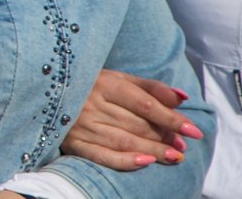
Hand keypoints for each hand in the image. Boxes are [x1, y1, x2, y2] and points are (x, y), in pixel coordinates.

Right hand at [61, 69, 201, 169]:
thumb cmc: (91, 85)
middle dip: (164, 136)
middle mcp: (91, 103)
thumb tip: (183, 98)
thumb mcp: (117, 79)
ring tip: (174, 156)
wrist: (48, 93)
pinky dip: (125, 161)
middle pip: (136, 124)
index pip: (144, 103)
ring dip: (153, 150)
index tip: (193, 130)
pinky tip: (145, 162)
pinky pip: (102, 155)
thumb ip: (150, 87)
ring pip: (124, 141)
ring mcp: (81, 125)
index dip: (170, 118)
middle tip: (182, 145)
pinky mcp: (74, 143)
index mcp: (103, 83)